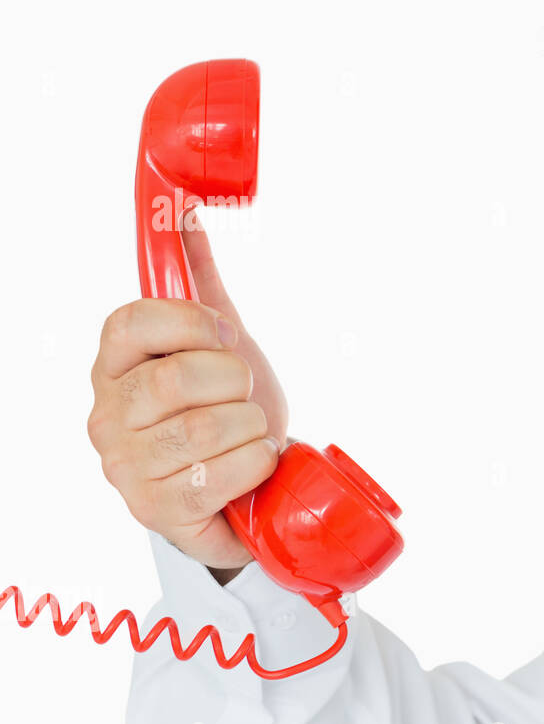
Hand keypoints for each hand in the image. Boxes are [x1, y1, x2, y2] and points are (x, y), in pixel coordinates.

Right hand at [87, 215, 288, 571]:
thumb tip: (183, 211)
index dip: (193, 323)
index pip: (132, 322)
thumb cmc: (225, 407)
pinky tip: (255, 462)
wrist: (246, 485)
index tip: (228, 337)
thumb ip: (197, 280)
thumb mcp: (217, 341)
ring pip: (203, 430)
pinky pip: (218, 476)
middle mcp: (108, 417)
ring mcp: (127, 469)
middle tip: (245, 393)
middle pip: (174, 379)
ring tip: (250, 432)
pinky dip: (255, 464)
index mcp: (114, 365)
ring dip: (250, 427)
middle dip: (234, 382)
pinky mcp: (157, 512)